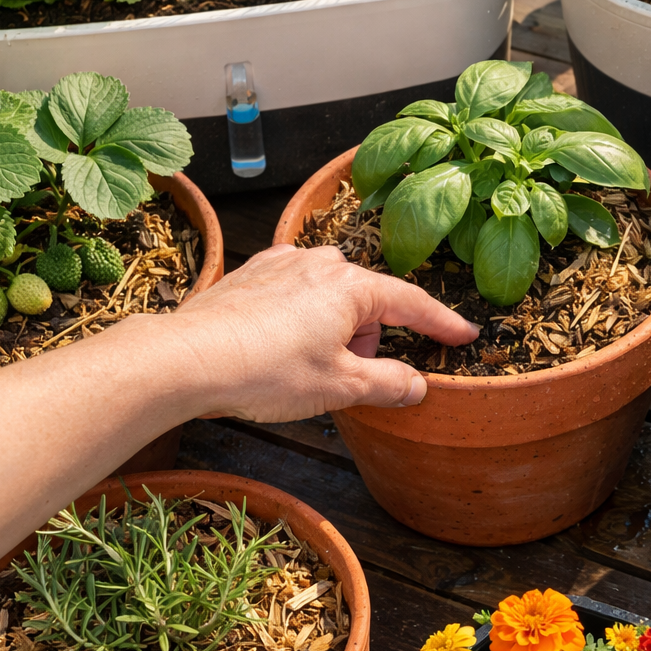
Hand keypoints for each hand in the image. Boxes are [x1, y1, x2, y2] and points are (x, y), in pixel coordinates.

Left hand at [167, 244, 478, 420]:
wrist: (186, 358)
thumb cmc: (265, 370)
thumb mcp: (339, 387)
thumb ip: (388, 383)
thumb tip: (417, 385)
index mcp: (351, 286)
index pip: (411, 304)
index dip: (441, 324)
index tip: (464, 335)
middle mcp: (320, 263)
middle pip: (366, 302)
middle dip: (367, 339)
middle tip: (347, 377)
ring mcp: (281, 264)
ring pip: (328, 297)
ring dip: (331, 329)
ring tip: (304, 368)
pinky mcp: (250, 274)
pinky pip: (293, 294)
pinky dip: (298, 319)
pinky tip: (277, 348)